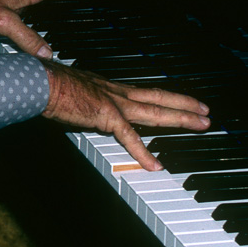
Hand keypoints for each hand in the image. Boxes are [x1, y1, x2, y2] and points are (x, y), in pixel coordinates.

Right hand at [42, 61, 210, 170]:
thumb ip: (85, 101)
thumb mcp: (74, 90)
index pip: (144, 92)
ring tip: (201, 124)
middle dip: (184, 105)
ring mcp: (114, 102)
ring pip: (156, 112)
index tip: (181, 100)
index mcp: (109, 87)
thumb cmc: (49, 84)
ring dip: (181, 118)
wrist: (42, 81)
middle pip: (158, 98)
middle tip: (206, 111)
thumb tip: (83, 107)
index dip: (165, 97)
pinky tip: (156, 165)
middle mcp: (117, 92)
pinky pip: (130, 137)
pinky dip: (144, 152)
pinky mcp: (106, 116)